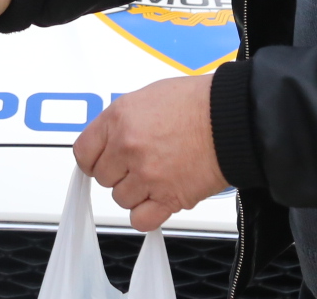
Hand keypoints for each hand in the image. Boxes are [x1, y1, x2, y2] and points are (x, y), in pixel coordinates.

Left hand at [75, 75, 226, 230]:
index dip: (94, 159)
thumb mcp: (147, 96)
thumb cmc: (198, 102)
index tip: (102, 161)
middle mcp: (127, 147)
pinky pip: (141, 219)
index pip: (83, 153)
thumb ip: (122, 120)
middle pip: (103, 178)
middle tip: (140, 163)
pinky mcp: (168, 197)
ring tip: (157, 175)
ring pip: (121, 199)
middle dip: (119, 173)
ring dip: (136, 192)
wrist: (232, 118)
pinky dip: (147, 214)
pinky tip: (159, 199)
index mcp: (118, 118)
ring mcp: (146, 174)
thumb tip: (110, 138)